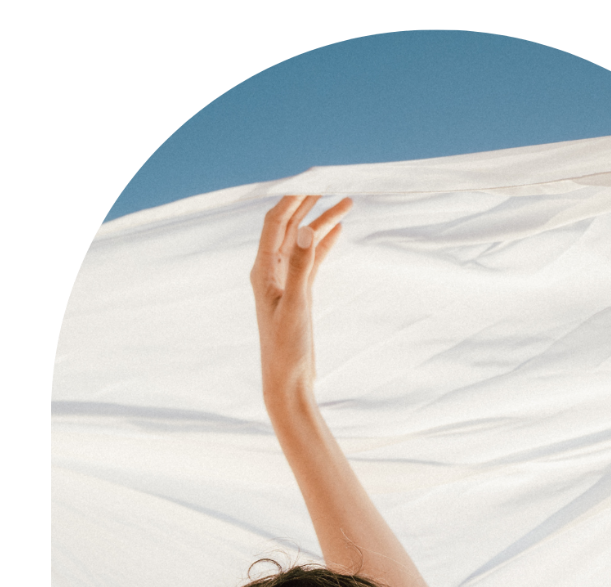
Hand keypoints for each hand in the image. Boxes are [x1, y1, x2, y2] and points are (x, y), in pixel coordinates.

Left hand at [250, 193, 352, 402]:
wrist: (287, 381)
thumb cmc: (286, 349)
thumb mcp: (296, 306)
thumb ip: (300, 266)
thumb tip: (306, 228)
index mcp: (263, 270)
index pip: (276, 223)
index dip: (294, 198)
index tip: (315, 180)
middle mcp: (270, 271)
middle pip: (289, 226)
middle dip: (309, 203)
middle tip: (331, 183)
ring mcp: (285, 282)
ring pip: (304, 242)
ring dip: (322, 221)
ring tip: (347, 202)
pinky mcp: (299, 294)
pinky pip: (311, 260)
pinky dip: (324, 243)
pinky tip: (337, 230)